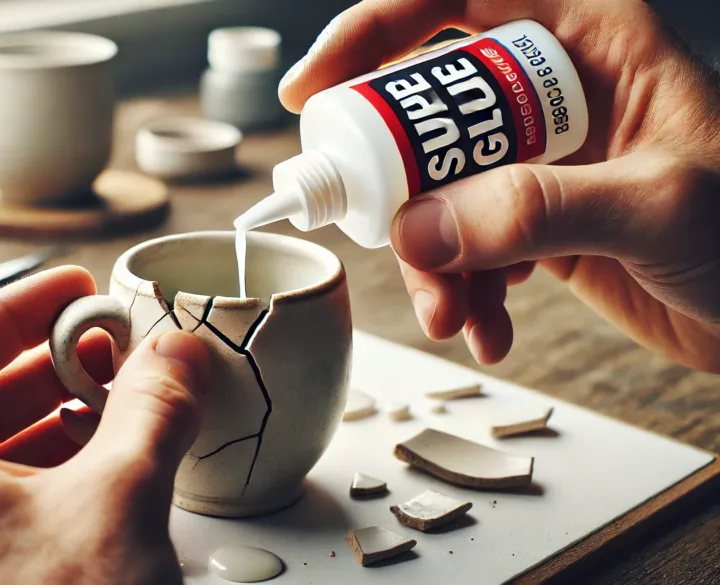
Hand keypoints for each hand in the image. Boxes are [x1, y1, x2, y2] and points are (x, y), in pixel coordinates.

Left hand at [0, 266, 209, 584]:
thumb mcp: (115, 505)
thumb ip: (152, 411)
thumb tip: (179, 349)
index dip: (14, 307)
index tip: (74, 289)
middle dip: (53, 361)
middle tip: (117, 345)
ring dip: (67, 415)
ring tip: (130, 400)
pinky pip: (15, 500)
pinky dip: (67, 468)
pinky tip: (121, 466)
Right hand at [280, 0, 719, 371]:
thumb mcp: (655, 206)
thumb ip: (537, 208)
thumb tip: (421, 227)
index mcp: (587, 41)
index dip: (373, 31)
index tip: (316, 88)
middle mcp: (548, 93)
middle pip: (425, 111)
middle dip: (398, 186)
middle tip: (389, 237)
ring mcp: (534, 159)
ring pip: (434, 190)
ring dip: (428, 259)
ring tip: (452, 315)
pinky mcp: (528, 220)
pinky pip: (462, 244)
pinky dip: (461, 291)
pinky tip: (488, 329)